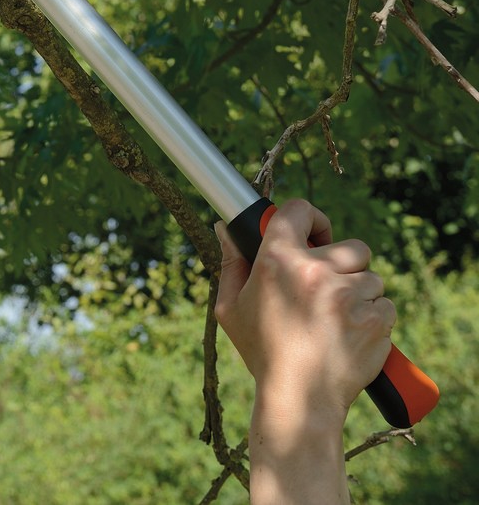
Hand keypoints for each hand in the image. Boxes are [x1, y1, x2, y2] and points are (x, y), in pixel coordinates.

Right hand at [216, 200, 394, 503]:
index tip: (313, 234)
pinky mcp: (376, 319)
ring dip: (360, 293)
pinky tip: (352, 334)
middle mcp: (316, 271)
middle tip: (329, 286)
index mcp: (278, 260)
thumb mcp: (230, 307)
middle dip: (344, 263)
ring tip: (338, 319)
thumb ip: (231, 263)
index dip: (310, 218)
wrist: (299, 399)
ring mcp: (350, 294)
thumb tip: (226, 229)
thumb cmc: (262, 351)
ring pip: (371, 277)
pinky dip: (375, 317)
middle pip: (351, 245)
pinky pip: (385, 304)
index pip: (299, 210)